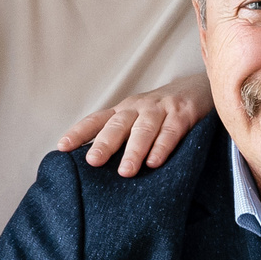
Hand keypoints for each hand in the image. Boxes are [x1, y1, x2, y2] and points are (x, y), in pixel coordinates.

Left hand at [56, 71, 213, 175]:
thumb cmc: (160, 111)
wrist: (198, 87)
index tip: (62, 148)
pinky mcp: (183, 114)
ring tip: (125, 172)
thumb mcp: (136, 119)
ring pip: (144, 129)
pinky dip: (162, 147)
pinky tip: (154, 162)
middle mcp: (138, 108)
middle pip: (118, 125)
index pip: (97, 120)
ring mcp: (161, 109)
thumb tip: (92, 165)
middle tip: (93, 162)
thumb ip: (119, 136)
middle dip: (105, 143)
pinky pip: (171, 132)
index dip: (79, 132)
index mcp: (123, 111)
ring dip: (134, 150)